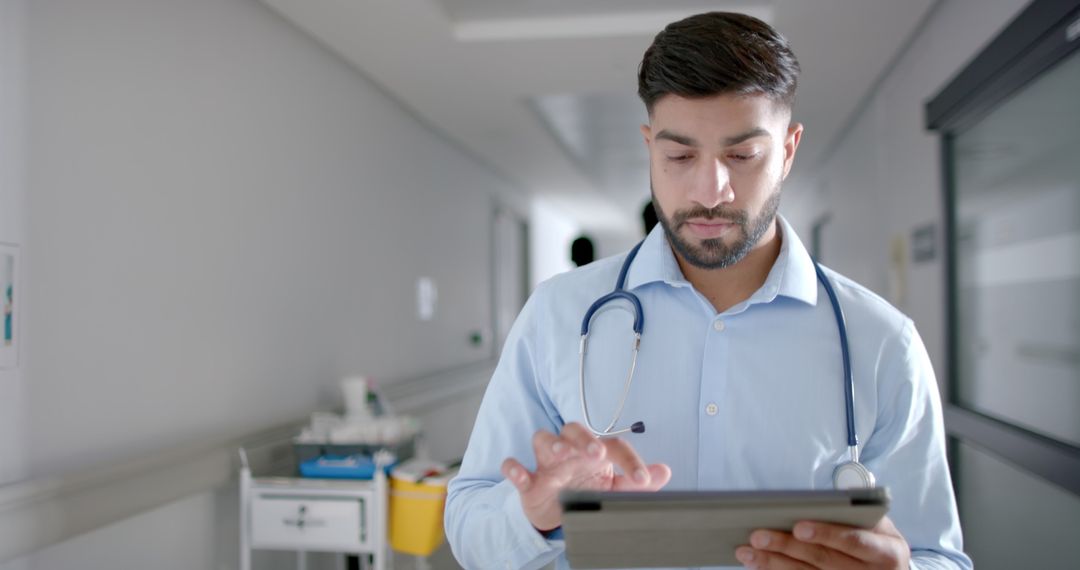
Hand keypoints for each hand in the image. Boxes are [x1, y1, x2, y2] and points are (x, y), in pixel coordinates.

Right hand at [500, 422, 671, 532]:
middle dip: (583, 438)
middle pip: (573, 429)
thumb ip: (637, 482)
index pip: (613, 445)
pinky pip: (514, 466)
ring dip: (552, 443)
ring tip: (562, 455)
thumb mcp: (614, 489)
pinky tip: (520, 474)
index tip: (641, 479)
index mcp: (595, 451)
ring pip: (543, 438)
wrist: (555, 514)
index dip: (629, 460)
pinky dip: (514, 468)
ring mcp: (546, 463)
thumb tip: (665, 471)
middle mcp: (570, 451)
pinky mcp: (527, 480)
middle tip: (597, 453)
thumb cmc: (585, 490)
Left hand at [735, 516, 909, 568]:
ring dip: (774, 565)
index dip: (827, 534)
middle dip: (788, 548)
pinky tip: (759, 565)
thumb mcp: (878, 525)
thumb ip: (856, 513)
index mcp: (888, 551)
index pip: (856, 542)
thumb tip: (823, 499)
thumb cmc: (877, 540)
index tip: (798, 527)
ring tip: (747, 552)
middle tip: (758, 536)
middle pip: (825, 561)